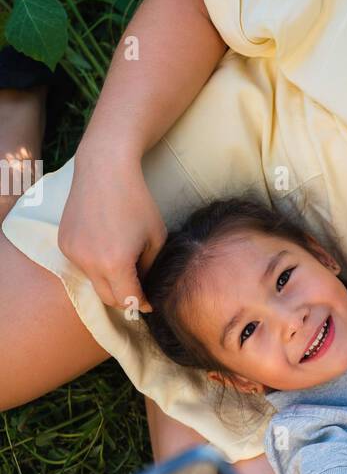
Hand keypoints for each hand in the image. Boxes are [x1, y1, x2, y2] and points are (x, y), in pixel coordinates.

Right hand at [58, 148, 166, 311]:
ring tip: (123, 256)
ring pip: (94, 281)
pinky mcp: (63, 243)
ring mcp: (72, 253)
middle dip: (125, 298)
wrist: (104, 169)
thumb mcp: (155, 237)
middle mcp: (89, 262)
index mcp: (115, 263)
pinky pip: (82, 264)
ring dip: (109, 278)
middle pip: (108, 298)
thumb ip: (149, 268)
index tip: (149, 304)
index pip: (128, 300)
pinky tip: (105, 242)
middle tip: (138, 290)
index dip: (141, 304)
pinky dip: (95, 263)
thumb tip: (142, 287)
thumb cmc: (137, 201)